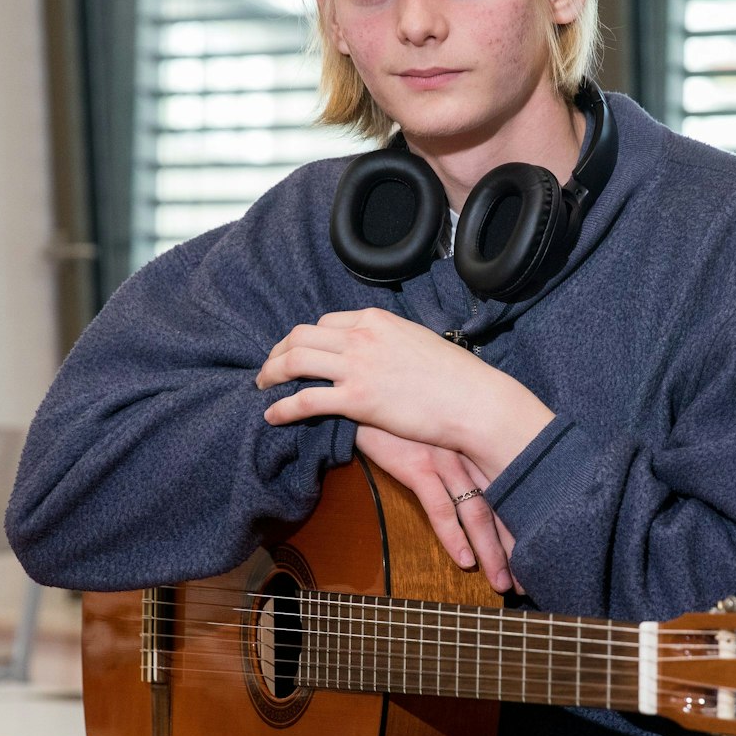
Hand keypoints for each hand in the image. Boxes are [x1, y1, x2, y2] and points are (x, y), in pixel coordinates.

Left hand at [256, 308, 553, 482]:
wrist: (473, 400)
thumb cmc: (455, 377)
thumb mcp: (418, 342)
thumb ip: (390, 341)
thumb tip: (379, 352)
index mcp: (375, 320)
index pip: (325, 323)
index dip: (304, 339)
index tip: (296, 353)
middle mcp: (361, 337)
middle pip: (301, 336)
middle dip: (278, 352)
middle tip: (269, 369)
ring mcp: (357, 366)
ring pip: (295, 361)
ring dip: (271, 373)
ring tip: (262, 387)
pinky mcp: (357, 399)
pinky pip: (304, 399)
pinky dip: (282, 408)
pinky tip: (272, 416)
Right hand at [354, 425, 521, 594]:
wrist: (366, 391)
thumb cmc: (401, 413)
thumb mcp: (438, 427)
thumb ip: (456, 450)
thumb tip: (468, 482)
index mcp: (476, 444)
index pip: (509, 492)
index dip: (522, 527)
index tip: (535, 555)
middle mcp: (469, 452)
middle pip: (501, 507)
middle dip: (514, 547)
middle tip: (526, 581)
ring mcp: (446, 458)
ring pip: (477, 513)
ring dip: (490, 551)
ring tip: (502, 582)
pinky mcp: (418, 464)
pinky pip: (441, 507)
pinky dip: (453, 537)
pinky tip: (464, 561)